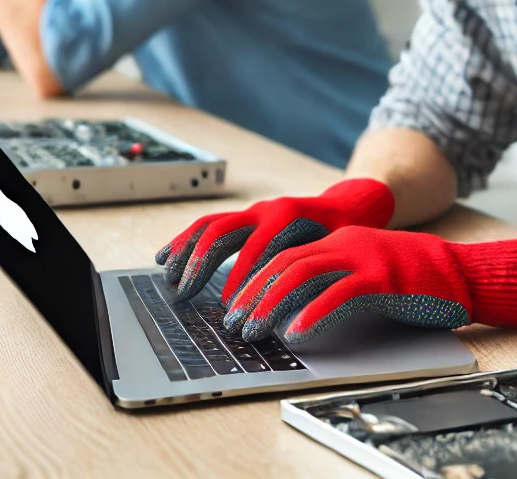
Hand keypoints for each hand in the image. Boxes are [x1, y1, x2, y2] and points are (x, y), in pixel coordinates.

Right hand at [155, 177, 394, 302]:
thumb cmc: (346, 230)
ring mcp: (253, 212)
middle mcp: (265, 209)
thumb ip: (313, 271)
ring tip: (168, 277)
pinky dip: (187, 240)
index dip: (240, 282)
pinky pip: (210, 225)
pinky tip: (166, 256)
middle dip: (200, 264)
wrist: (350, 204)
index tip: (229, 312)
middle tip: (183, 295)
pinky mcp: (246, 218)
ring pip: (210, 225)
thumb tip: (293, 310)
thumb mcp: (338, 248)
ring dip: (186, 251)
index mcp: (287, 215)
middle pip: (223, 231)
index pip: (256, 251)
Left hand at [221, 227, 516, 343]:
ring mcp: (366, 258)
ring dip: (272, 303)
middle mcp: (347, 243)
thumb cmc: (413, 279)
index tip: (234, 305)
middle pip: (286, 263)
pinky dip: (313, 314)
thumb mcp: (365, 272)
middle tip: (233, 323)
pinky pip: (340, 294)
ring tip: (253, 330)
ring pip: (304, 274)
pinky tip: (296, 332)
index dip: (255, 280)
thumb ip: (333, 283)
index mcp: (340, 240)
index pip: (285, 255)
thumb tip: (290, 313)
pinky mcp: (384, 278)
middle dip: (253, 293)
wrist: (460, 271)